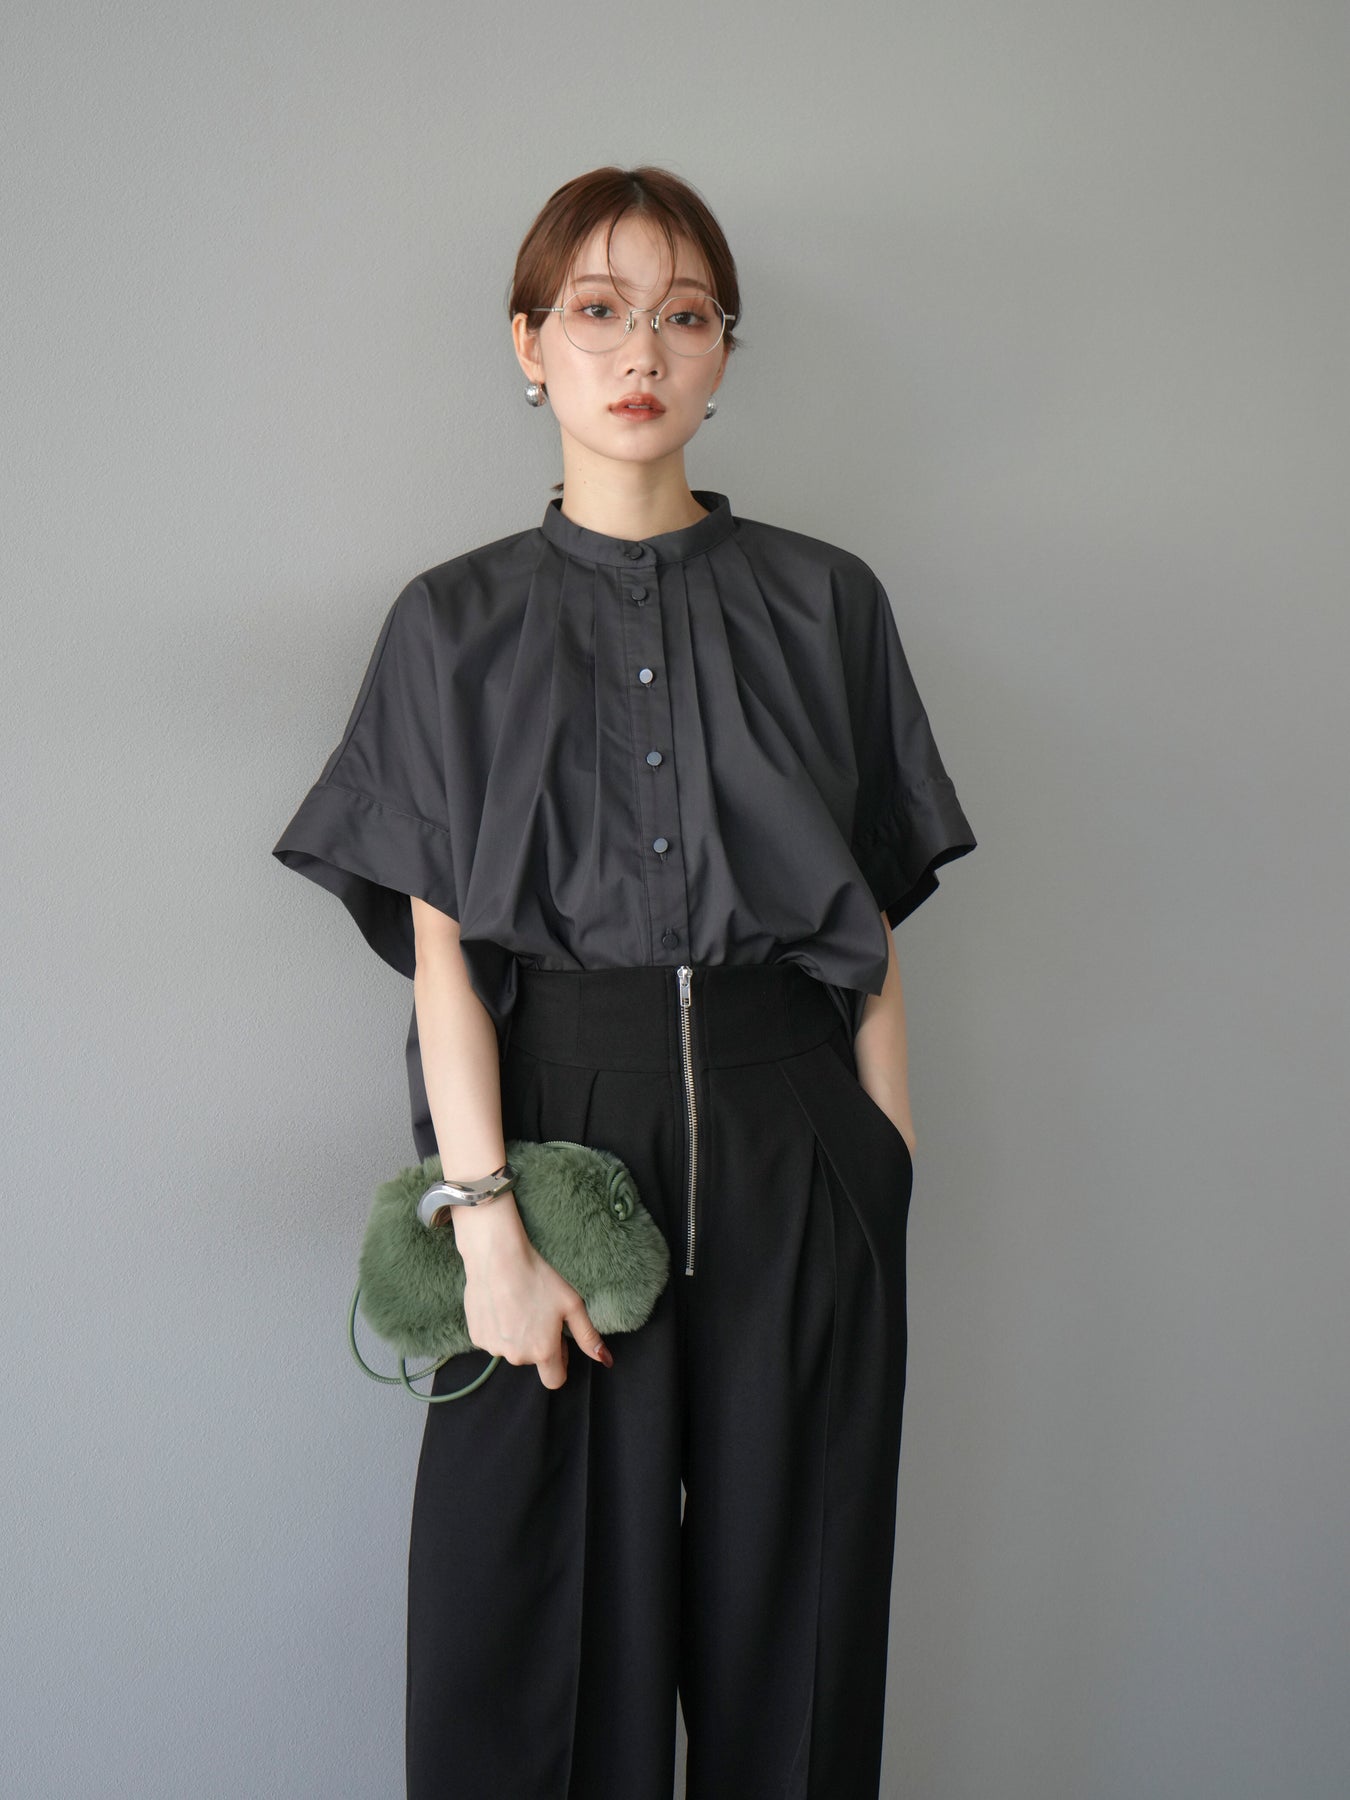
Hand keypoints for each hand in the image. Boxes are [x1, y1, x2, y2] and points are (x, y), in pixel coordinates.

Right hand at [456, 1209, 612, 1388]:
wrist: (497, 1257)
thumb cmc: (538, 1278)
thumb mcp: (572, 1304)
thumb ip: (588, 1336)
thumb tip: (605, 1361)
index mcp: (543, 1352)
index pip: (555, 1380)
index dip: (560, 1360)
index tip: (557, 1339)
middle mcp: (517, 1357)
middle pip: (533, 1361)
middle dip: (538, 1343)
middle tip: (538, 1313)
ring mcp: (493, 1348)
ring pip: (512, 1350)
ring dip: (518, 1336)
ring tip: (518, 1305)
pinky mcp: (476, 1337)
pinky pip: (494, 1340)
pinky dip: (499, 1328)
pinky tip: (501, 1305)